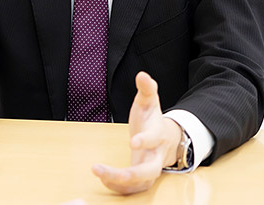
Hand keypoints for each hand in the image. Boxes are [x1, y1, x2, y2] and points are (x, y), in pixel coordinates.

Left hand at [92, 71, 182, 193]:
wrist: (167, 139)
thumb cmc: (153, 120)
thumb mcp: (150, 102)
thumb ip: (147, 89)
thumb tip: (142, 74)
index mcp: (158, 135)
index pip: (154, 139)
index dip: (145, 140)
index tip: (132, 142)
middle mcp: (155, 156)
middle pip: (148, 171)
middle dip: (127, 174)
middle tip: (101, 170)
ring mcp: (150, 169)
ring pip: (139, 183)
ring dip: (118, 182)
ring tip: (97, 172)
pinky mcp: (142, 179)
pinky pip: (133, 189)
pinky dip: (118, 187)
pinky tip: (102, 179)